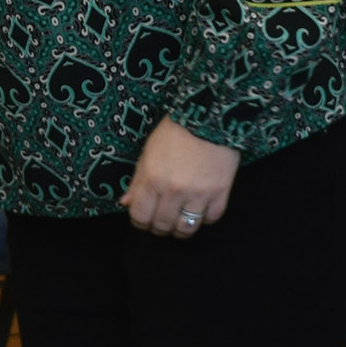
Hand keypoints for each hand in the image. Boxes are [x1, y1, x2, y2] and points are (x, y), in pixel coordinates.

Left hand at [121, 116, 239, 238]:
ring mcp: (199, 193)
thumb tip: (125, 203)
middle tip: (161, 222)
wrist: (209, 117)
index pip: (140, 215)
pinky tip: (200, 209)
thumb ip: (137, 181)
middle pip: (163, 225)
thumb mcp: (148, 152)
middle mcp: (174, 190)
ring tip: (179, 221)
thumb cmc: (174, 132)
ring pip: (187, 228)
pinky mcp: (221, 193)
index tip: (143, 220)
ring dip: (180, 229)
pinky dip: (204, 218)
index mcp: (152, 179)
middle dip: (159, 228)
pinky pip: (211, 219)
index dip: (139, 222)